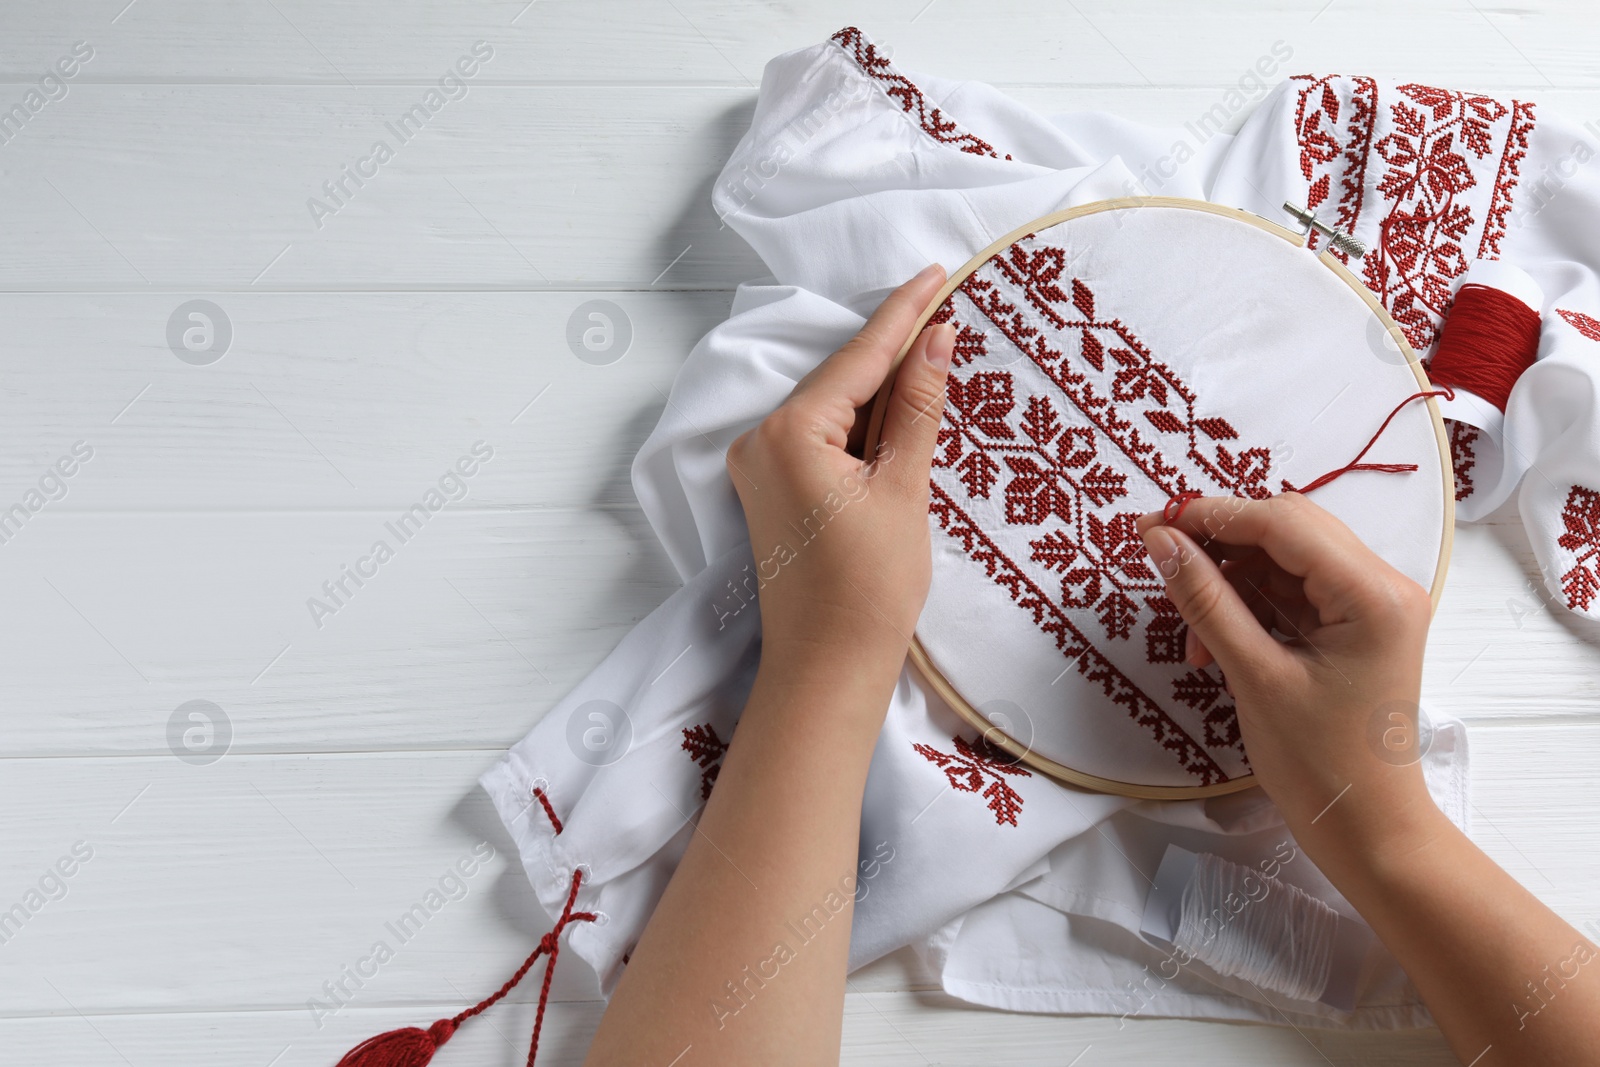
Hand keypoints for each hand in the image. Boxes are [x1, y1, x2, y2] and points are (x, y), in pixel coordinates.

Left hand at [727, 264, 954, 674]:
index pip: (859, 358)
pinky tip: (900, 404)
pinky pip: (822, 436)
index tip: (937, 272)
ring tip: (935, 346)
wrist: (826, 670)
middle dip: (895, 345)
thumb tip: (935, 339)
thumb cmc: (868, 590)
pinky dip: (862, 422)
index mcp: (789, 433)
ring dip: (881, 384)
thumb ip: (917, 409)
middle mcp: (760, 439)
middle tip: (945, 300)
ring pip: (833, 406)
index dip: (904, 313)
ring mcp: (759, 465)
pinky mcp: (770, 489)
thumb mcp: (904, 490)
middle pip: (842, 378)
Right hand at [1137, 493, 1443, 856]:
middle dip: (1221, 542)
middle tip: (1162, 562)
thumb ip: (1205, 600)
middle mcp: (1383, 586)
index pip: (1283, 523)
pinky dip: (1249, 604)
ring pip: (1285, 557)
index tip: (1152, 524)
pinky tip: (1216, 641)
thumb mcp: (1254, 675)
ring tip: (1194, 635)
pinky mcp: (1355, 626)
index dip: (1213, 515)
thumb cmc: (1320, 764)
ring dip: (1230, 580)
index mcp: (1373, 594)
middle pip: (1288, 528)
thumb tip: (1159, 540)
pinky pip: (1293, 590)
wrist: (1368, 830)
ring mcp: (1372, 605)